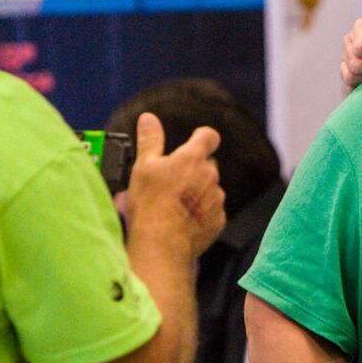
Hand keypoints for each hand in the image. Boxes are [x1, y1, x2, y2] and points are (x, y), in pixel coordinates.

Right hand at [123, 112, 225, 258]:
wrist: (162, 244)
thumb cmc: (151, 204)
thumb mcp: (143, 166)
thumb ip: (150, 140)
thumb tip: (148, 119)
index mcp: (193, 158)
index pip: (208, 136)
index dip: (202, 137)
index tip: (194, 142)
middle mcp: (210, 176)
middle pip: (207, 165)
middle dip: (193, 170)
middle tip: (171, 183)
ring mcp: (216, 199)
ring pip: (209, 189)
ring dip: (197, 192)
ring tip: (174, 205)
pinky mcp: (218, 221)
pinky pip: (211, 211)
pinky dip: (201, 213)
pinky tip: (182, 220)